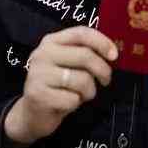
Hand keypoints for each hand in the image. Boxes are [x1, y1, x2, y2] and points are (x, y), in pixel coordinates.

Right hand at [4, 26, 117, 147]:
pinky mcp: (38, 94)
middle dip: (103, 70)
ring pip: (82, 79)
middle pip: (85, 56)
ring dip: (89, 91)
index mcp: (52, 41)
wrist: (32, 113)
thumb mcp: (69, 64)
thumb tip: (113, 53)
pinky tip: (66, 104)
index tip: (114, 55)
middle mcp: (43, 54)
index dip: (102, 42)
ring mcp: (38, 74)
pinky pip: (72, 99)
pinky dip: (76, 104)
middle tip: (106, 80)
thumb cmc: (57, 86)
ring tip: (82, 95)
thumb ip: (86, 53)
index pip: (81, 33)